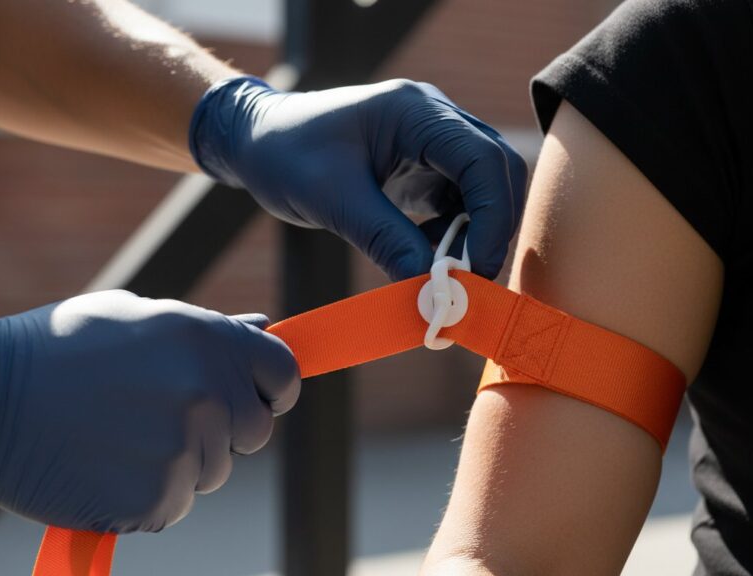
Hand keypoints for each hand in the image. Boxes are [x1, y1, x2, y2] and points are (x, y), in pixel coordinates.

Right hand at [0, 291, 299, 532]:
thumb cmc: (55, 350)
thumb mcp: (134, 318)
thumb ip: (205, 332)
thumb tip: (262, 331)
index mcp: (206, 338)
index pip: (283, 374)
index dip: (268, 390)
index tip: (249, 400)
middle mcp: (206, 390)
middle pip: (253, 432)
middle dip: (220, 431)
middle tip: (159, 419)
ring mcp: (184, 446)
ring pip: (211, 473)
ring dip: (178, 465)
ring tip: (116, 437)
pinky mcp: (156, 497)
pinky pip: (172, 506)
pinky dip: (145, 498)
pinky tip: (102, 468)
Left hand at [189, 77, 527, 279]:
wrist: (256, 143)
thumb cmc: (284, 156)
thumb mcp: (332, 199)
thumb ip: (384, 239)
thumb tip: (431, 287)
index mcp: (414, 111)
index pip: (482, 159)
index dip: (492, 217)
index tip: (476, 269)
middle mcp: (433, 118)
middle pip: (496, 171)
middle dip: (492, 227)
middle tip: (472, 281)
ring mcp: (431, 142)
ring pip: (483, 189)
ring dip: (474, 233)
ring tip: (443, 274)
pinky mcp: (423, 167)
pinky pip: (458, 201)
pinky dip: (453, 234)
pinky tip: (425, 256)